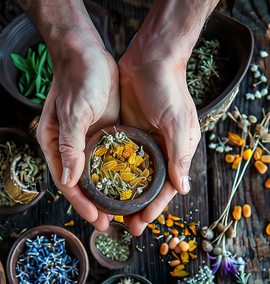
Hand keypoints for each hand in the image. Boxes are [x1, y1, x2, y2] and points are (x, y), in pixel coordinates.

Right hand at [36, 28, 118, 230]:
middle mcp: (69, 148)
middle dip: (95, 206)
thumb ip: (71, 147)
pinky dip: (117, 176)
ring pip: (96, 176)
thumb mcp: (74, 114)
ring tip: (122, 212)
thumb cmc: (77, 79)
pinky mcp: (103, 135)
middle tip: (110, 224)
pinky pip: (109, 161)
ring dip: (107, 194)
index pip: (67, 183)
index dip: (81, 204)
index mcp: (55, 146)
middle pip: (81, 185)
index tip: (96, 220)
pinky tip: (129, 187)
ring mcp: (87, 143)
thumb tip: (69, 181)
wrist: (88, 52)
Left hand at [118, 39, 200, 234]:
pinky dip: (110, 174)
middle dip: (137, 209)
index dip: (154, 208)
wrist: (150, 56)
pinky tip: (99, 187)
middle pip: (147, 188)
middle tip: (125, 227)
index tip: (141, 223)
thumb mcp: (177, 122)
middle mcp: (158, 151)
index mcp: (175, 152)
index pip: (165, 188)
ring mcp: (140, 143)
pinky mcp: (124, 133)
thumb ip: (179, 155)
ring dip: (122, 196)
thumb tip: (182, 190)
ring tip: (110, 214)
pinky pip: (116, 159)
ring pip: (130, 178)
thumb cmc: (169, 89)